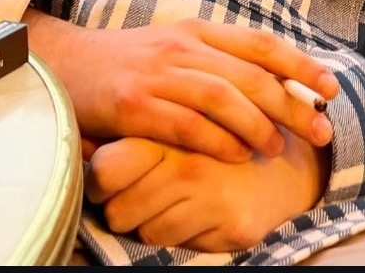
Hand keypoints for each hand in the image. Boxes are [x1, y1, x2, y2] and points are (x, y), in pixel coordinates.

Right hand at [24, 11, 338, 161]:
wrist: (64, 64)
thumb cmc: (128, 63)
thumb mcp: (175, 48)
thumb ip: (218, 61)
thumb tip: (275, 84)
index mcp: (197, 31)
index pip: (260, 43)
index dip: (300, 64)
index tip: (331, 87)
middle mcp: (182, 47)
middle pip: (250, 74)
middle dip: (292, 103)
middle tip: (320, 129)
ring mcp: (157, 75)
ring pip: (223, 97)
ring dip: (258, 125)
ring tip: (278, 149)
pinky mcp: (134, 106)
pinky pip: (185, 125)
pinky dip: (216, 142)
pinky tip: (235, 156)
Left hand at [84, 130, 330, 251]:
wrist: (283, 157)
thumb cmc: (215, 136)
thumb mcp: (175, 121)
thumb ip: (132, 129)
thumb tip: (80, 142)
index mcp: (170, 125)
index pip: (105, 167)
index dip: (97, 178)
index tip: (106, 176)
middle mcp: (188, 160)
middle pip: (118, 209)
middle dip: (124, 204)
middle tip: (145, 189)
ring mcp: (211, 194)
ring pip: (145, 230)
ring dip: (151, 220)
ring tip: (174, 197)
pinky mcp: (232, 223)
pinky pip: (175, 243)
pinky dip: (178, 232)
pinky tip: (196, 210)